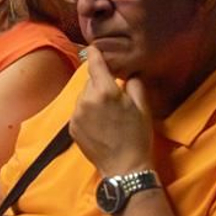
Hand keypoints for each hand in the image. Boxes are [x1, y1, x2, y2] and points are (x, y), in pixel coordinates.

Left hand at [70, 46, 154, 177]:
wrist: (124, 168)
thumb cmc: (137, 136)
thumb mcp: (142, 106)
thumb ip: (133, 82)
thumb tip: (126, 72)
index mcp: (105, 91)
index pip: (94, 63)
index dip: (95, 53)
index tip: (94, 48)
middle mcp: (86, 100)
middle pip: (90, 80)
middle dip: (100, 83)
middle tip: (114, 95)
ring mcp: (76, 115)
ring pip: (83, 96)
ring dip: (93, 98)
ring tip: (108, 113)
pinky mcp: (72, 127)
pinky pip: (79, 110)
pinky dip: (87, 112)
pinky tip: (100, 124)